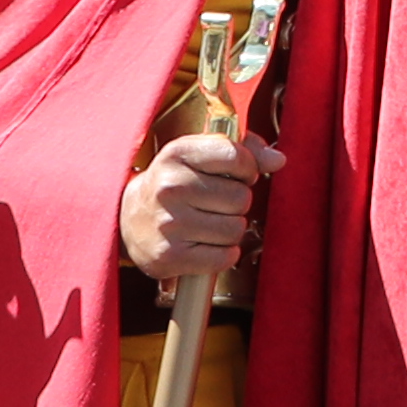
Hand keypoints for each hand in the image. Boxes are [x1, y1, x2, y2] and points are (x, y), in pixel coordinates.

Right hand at [120, 129, 276, 277]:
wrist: (128, 217)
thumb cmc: (176, 181)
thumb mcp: (200, 154)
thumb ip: (245, 149)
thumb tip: (278, 161)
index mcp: (178, 153)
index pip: (236, 156)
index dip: (247, 169)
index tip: (239, 175)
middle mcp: (170, 187)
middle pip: (241, 198)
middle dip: (237, 203)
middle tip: (216, 203)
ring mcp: (168, 223)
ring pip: (235, 229)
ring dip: (230, 230)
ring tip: (209, 223)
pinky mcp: (169, 256)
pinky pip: (224, 257)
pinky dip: (223, 254)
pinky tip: (206, 244)